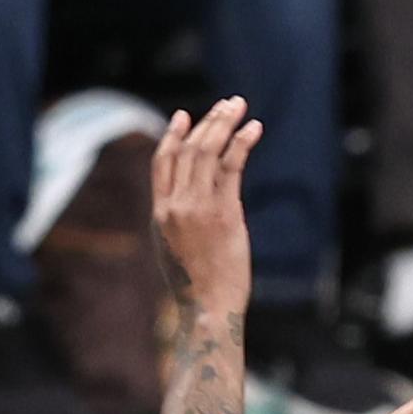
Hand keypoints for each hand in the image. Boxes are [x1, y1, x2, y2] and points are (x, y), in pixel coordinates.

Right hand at [149, 97, 263, 318]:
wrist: (208, 310)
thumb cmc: (195, 286)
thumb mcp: (174, 249)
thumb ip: (176, 222)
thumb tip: (188, 204)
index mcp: (159, 215)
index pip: (162, 163)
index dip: (174, 136)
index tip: (184, 116)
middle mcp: (175, 206)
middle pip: (188, 150)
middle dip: (208, 122)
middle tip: (226, 104)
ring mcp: (198, 208)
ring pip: (208, 152)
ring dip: (224, 124)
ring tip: (239, 106)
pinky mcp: (224, 212)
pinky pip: (232, 166)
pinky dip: (242, 142)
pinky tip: (253, 128)